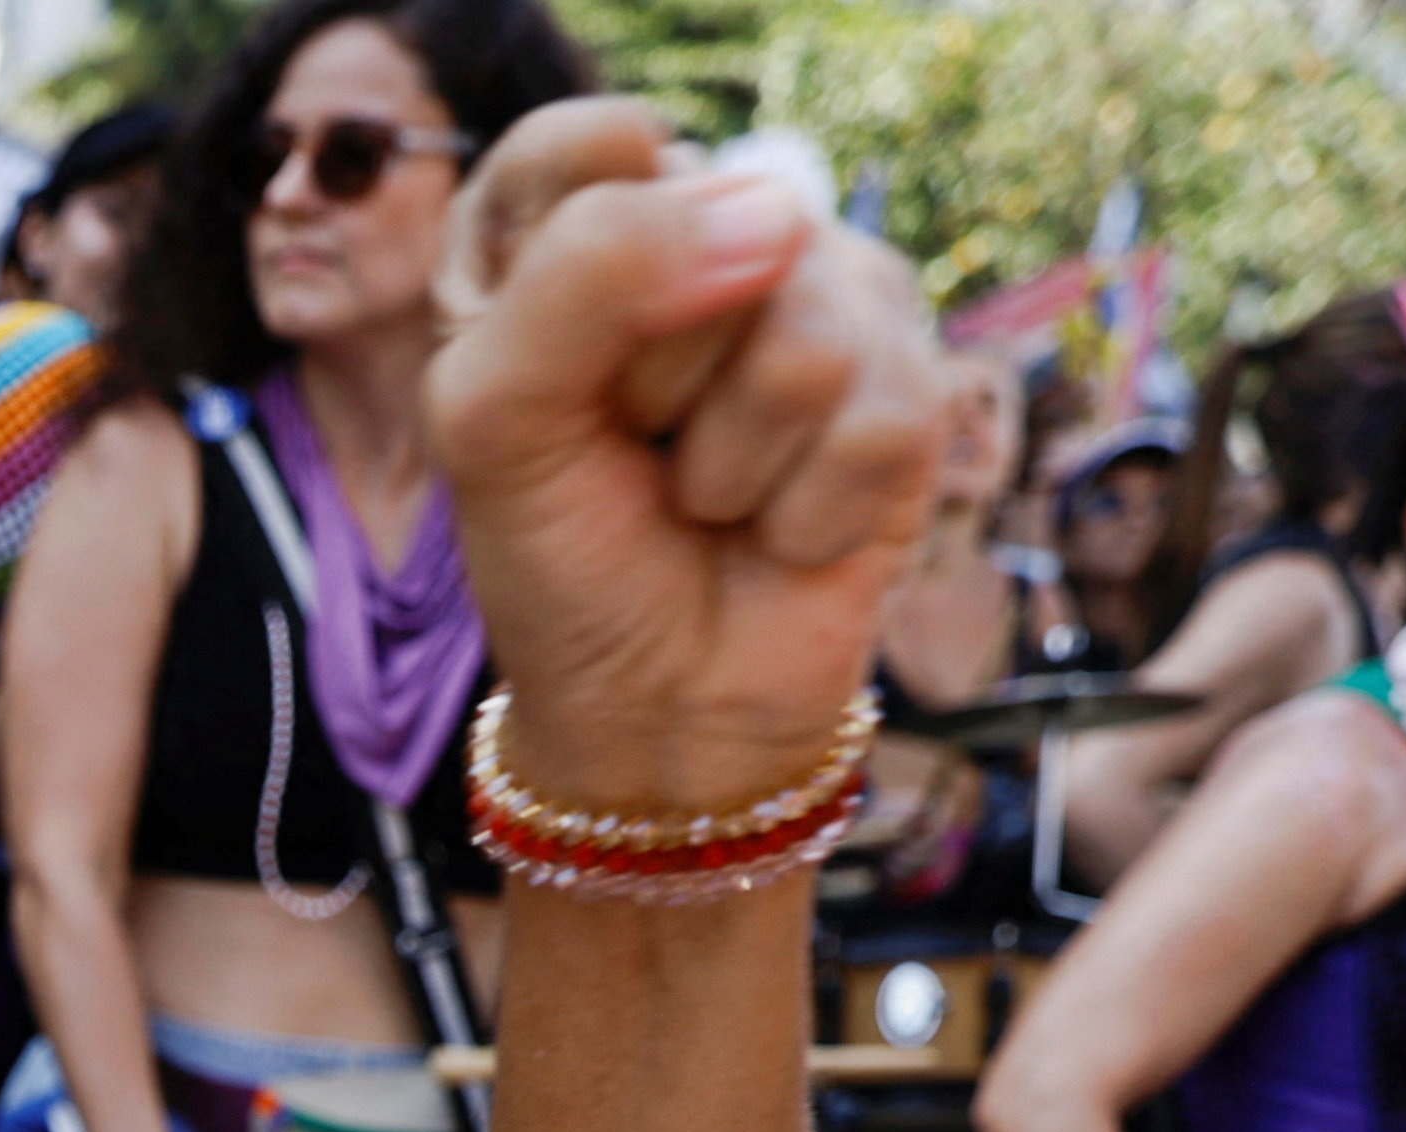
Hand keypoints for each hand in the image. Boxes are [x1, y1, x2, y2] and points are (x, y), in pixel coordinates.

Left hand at [429, 106, 937, 826]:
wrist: (654, 709)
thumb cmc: (562, 559)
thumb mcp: (494, 422)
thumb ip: (582, 280)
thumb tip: (776, 219)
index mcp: (582, 228)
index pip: (585, 148)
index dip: (571, 255)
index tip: (553, 375)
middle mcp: (712, 241)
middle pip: (706, 246)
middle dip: (650, 391)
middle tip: (638, 457)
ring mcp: (825, 302)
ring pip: (802, 340)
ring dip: (732, 464)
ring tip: (710, 499)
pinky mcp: (911, 384)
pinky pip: (877, 420)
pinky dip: (806, 513)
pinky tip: (782, 528)